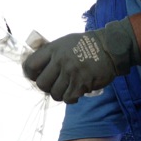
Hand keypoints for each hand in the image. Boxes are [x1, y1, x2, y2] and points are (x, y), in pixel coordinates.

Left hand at [22, 17, 140, 102]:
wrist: (109, 48)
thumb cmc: (85, 44)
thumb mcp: (64, 42)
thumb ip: (50, 52)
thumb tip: (37, 66)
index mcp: (53, 49)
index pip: (30, 65)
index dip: (30, 73)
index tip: (36, 76)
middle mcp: (60, 61)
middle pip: (41, 84)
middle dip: (46, 86)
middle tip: (54, 84)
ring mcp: (70, 73)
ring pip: (54, 94)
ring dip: (60, 93)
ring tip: (67, 87)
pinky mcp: (81, 84)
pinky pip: (68, 99)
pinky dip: (71, 98)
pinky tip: (75, 91)